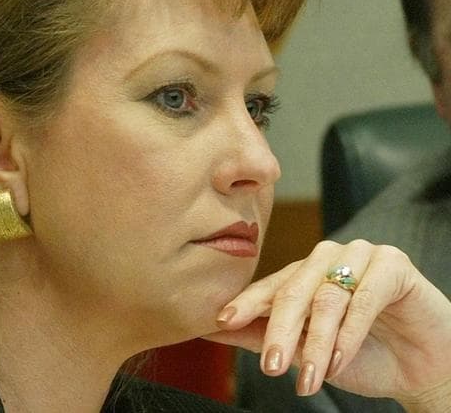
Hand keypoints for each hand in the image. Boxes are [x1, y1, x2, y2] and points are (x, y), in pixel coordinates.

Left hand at [204, 240, 450, 410]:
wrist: (423, 370)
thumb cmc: (362, 357)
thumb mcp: (306, 350)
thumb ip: (261, 336)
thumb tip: (212, 328)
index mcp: (305, 273)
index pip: (270, 286)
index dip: (246, 304)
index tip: (222, 321)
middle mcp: (329, 258)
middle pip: (294, 290)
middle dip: (280, 331)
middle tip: (271, 366)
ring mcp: (362, 255)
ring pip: (327, 297)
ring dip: (316, 342)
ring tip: (309, 379)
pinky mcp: (394, 265)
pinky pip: (365, 298)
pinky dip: (349, 333)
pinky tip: (338, 362)